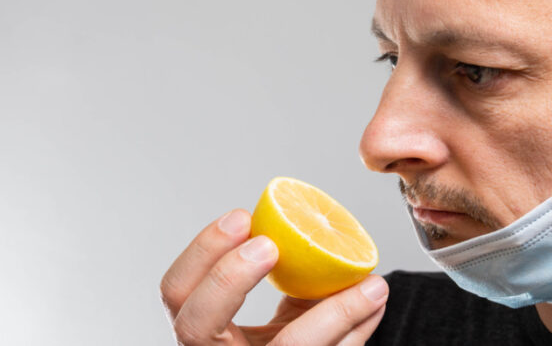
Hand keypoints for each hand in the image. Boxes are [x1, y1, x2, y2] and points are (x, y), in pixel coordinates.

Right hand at [161, 209, 388, 344]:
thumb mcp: (283, 318)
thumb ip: (294, 276)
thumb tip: (322, 224)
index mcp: (204, 335)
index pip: (176, 293)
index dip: (202, 254)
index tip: (244, 217)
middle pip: (195, 326)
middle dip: (227, 279)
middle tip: (268, 244)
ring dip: (335, 311)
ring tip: (370, 283)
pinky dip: (357, 325)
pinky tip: (374, 299)